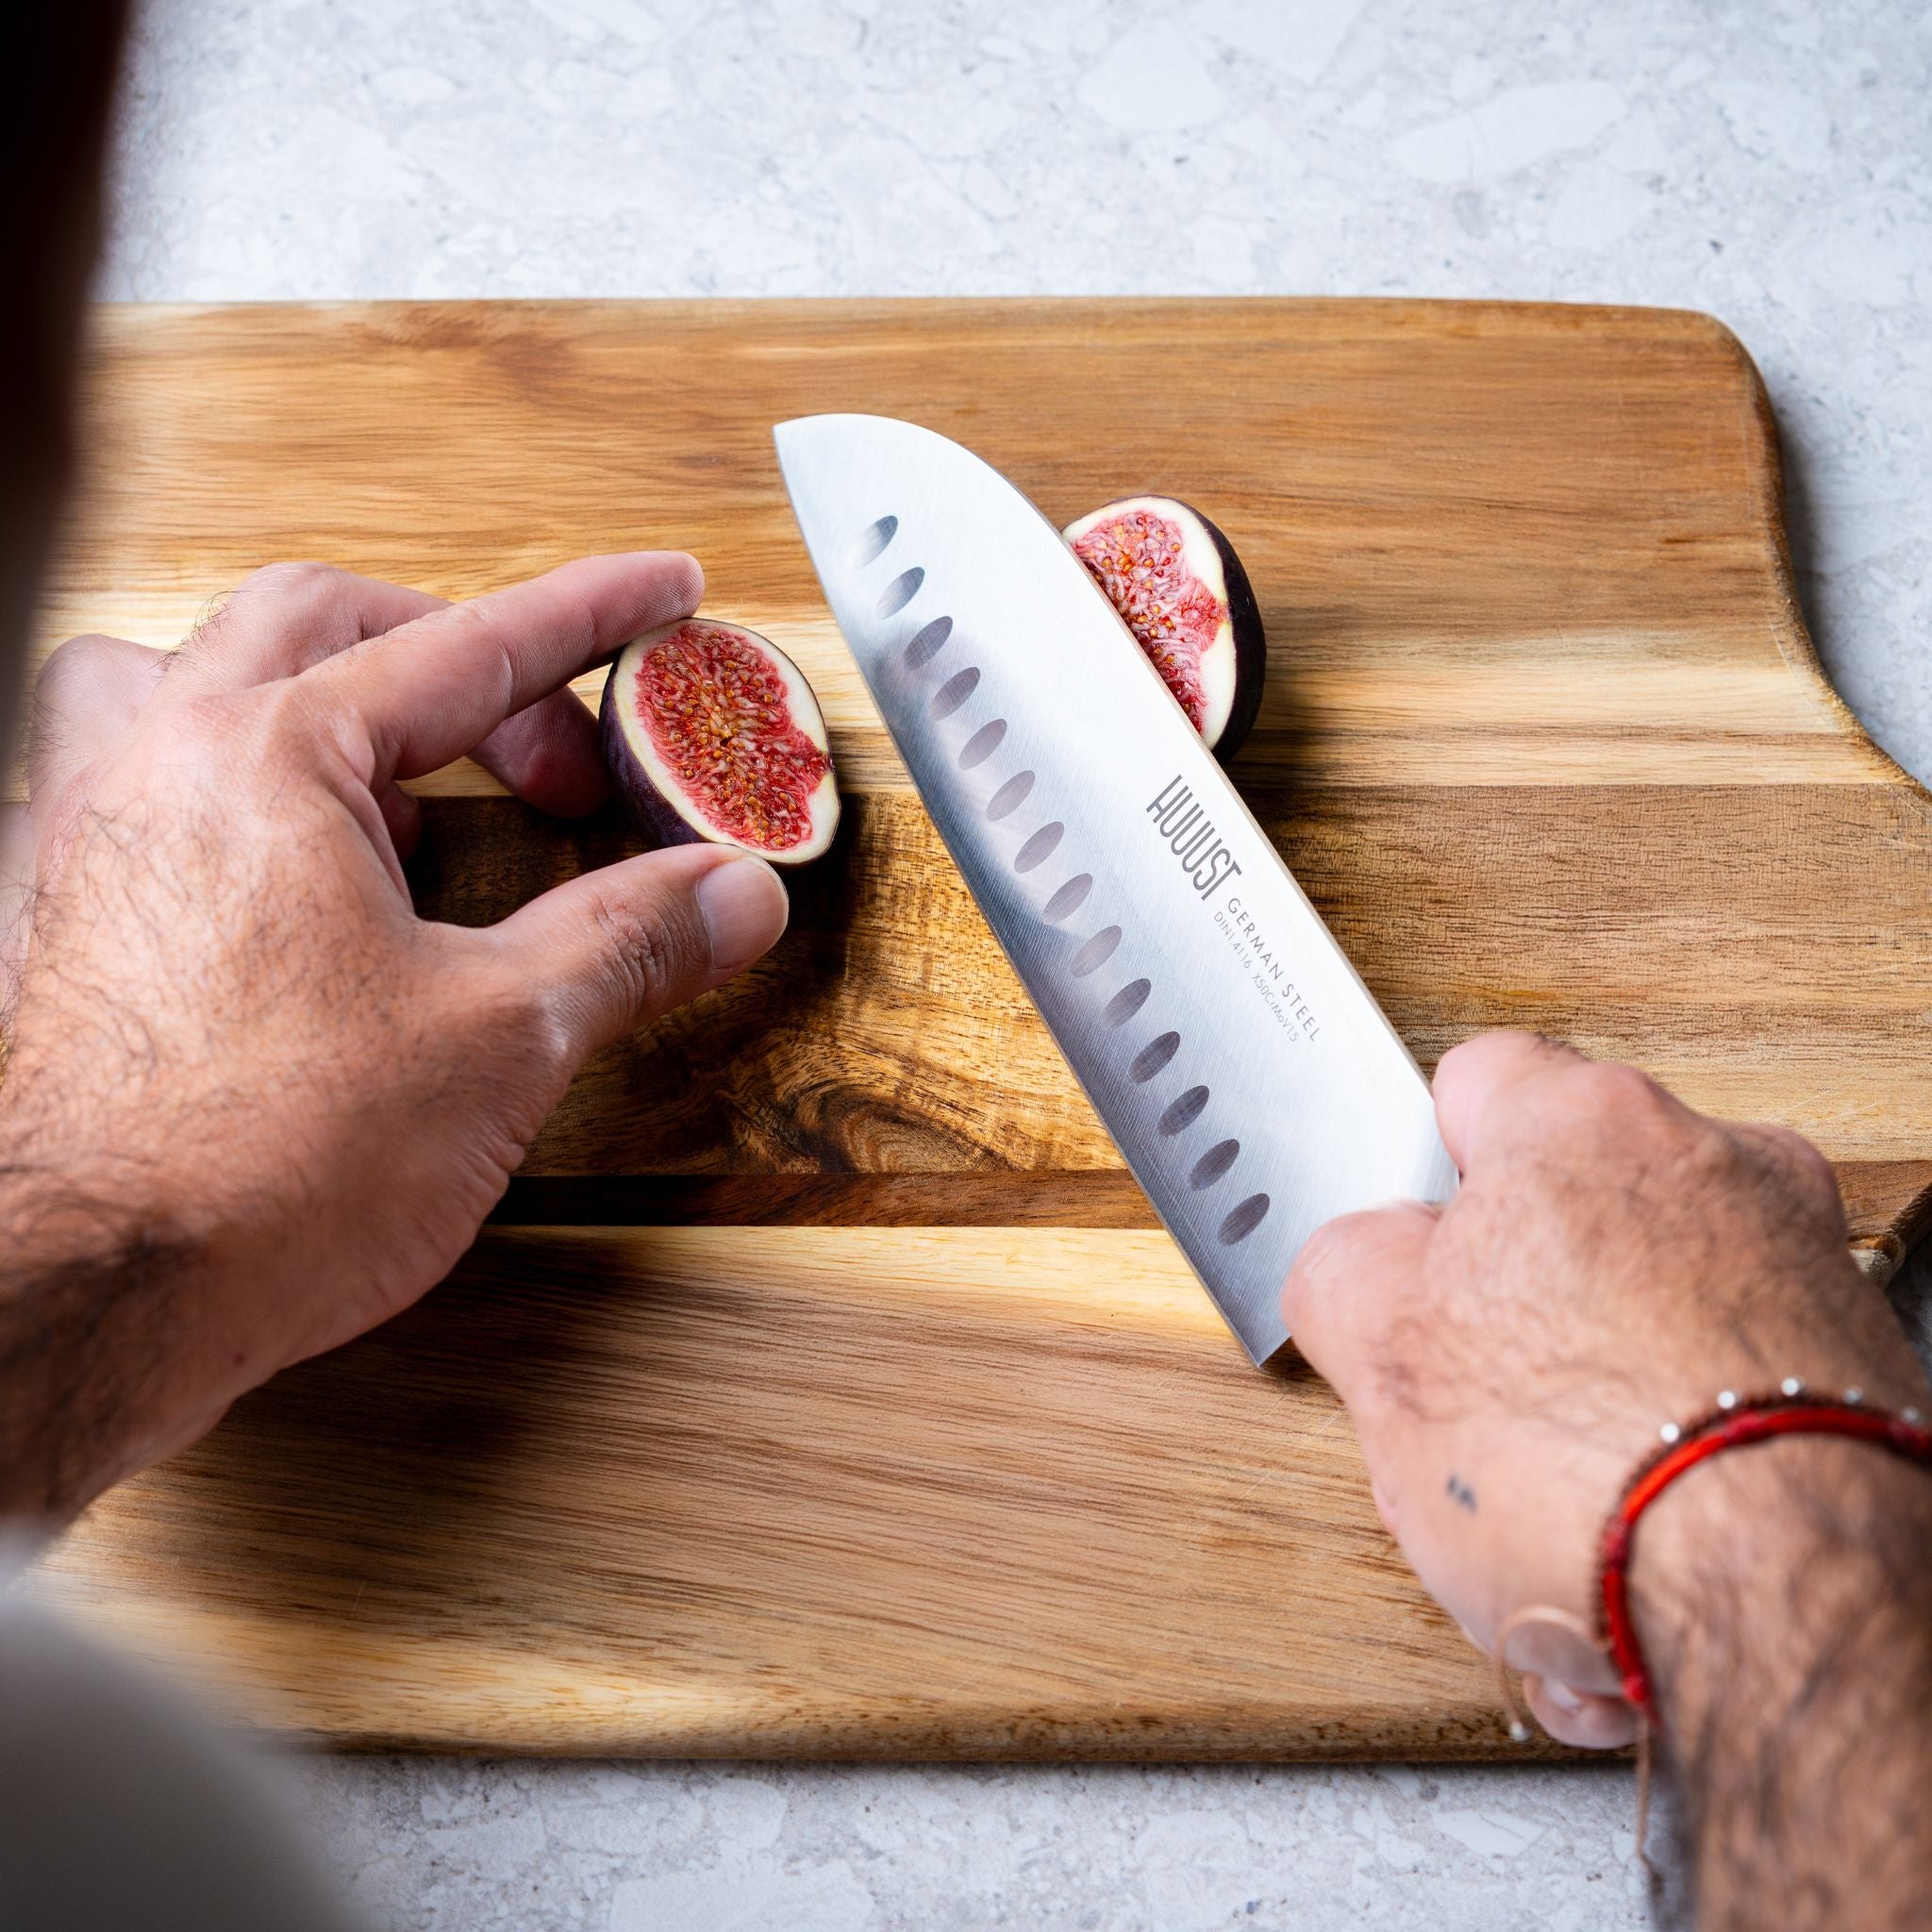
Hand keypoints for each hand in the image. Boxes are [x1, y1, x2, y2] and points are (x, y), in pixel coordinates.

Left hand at [0, 556, 789, 1519]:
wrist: (90, 1301)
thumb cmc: (254, 1169)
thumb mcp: (500, 1039)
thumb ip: (628, 940)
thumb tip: (730, 893)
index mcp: (267, 758)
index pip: (467, 646)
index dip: (589, 618)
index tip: (657, 593)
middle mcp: (156, 770)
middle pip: (322, 627)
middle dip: (462, 659)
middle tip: (556, 748)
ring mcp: (82, 842)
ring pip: (182, 677)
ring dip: (308, 693)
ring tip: (393, 771)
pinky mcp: (53, 925)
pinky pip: (126, 785)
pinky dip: (224, 786)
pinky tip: (281, 872)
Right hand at [1283, 1033, 1931, 1747]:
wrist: (1790, 1602)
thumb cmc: (1596, 1460)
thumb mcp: (1379, 1352)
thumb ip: (1346, 1269)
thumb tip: (1362, 1263)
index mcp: (1584, 1125)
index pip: (1478, 1080)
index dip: (1427, 1164)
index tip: (1415, 1238)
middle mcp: (1716, 1167)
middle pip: (1570, 1215)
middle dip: (1513, 1316)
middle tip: (1466, 1410)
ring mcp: (1805, 1271)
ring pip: (1653, 1321)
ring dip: (1597, 1406)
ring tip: (1552, 1521)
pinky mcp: (1864, 1377)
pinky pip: (1731, 1405)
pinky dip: (1681, 1465)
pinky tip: (1635, 1557)